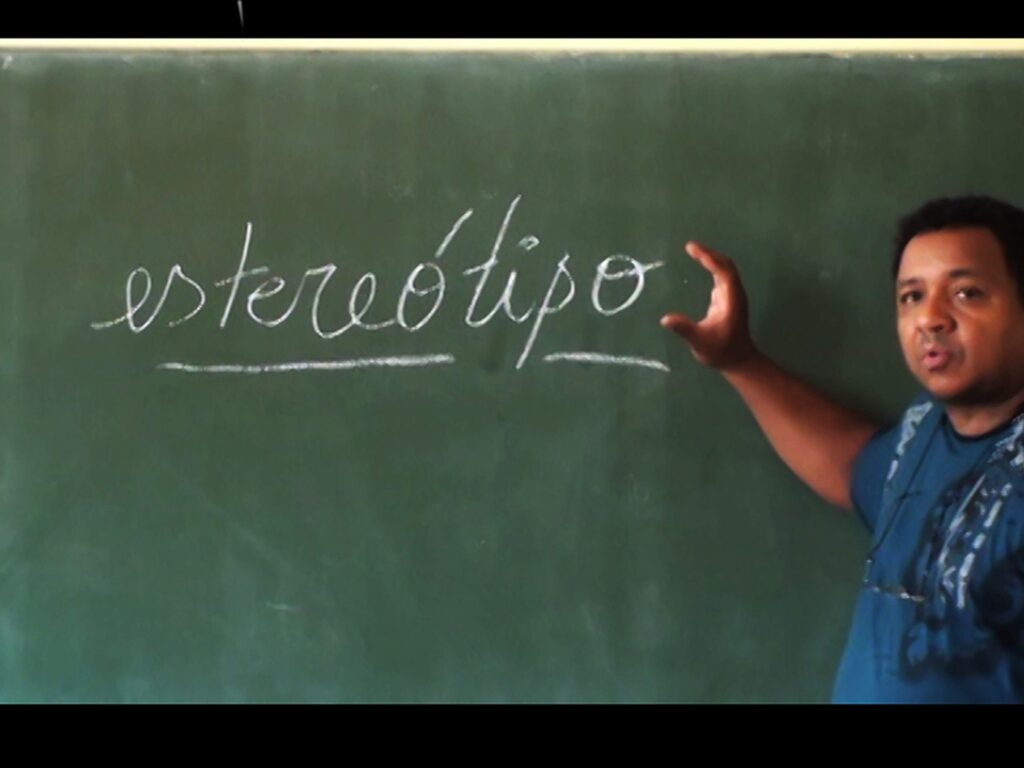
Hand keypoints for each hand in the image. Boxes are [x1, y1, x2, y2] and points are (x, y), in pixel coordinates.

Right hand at [661, 241, 756, 369]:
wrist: (738, 360)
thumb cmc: (721, 351)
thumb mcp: (700, 342)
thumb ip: (684, 329)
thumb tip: (665, 319)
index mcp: (731, 300)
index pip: (723, 272)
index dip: (709, 258)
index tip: (693, 249)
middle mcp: (734, 294)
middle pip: (726, 265)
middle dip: (709, 253)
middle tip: (690, 246)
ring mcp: (733, 296)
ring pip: (726, 269)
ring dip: (711, 258)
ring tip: (694, 251)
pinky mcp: (729, 299)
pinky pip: (722, 276)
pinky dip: (712, 266)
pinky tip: (702, 264)